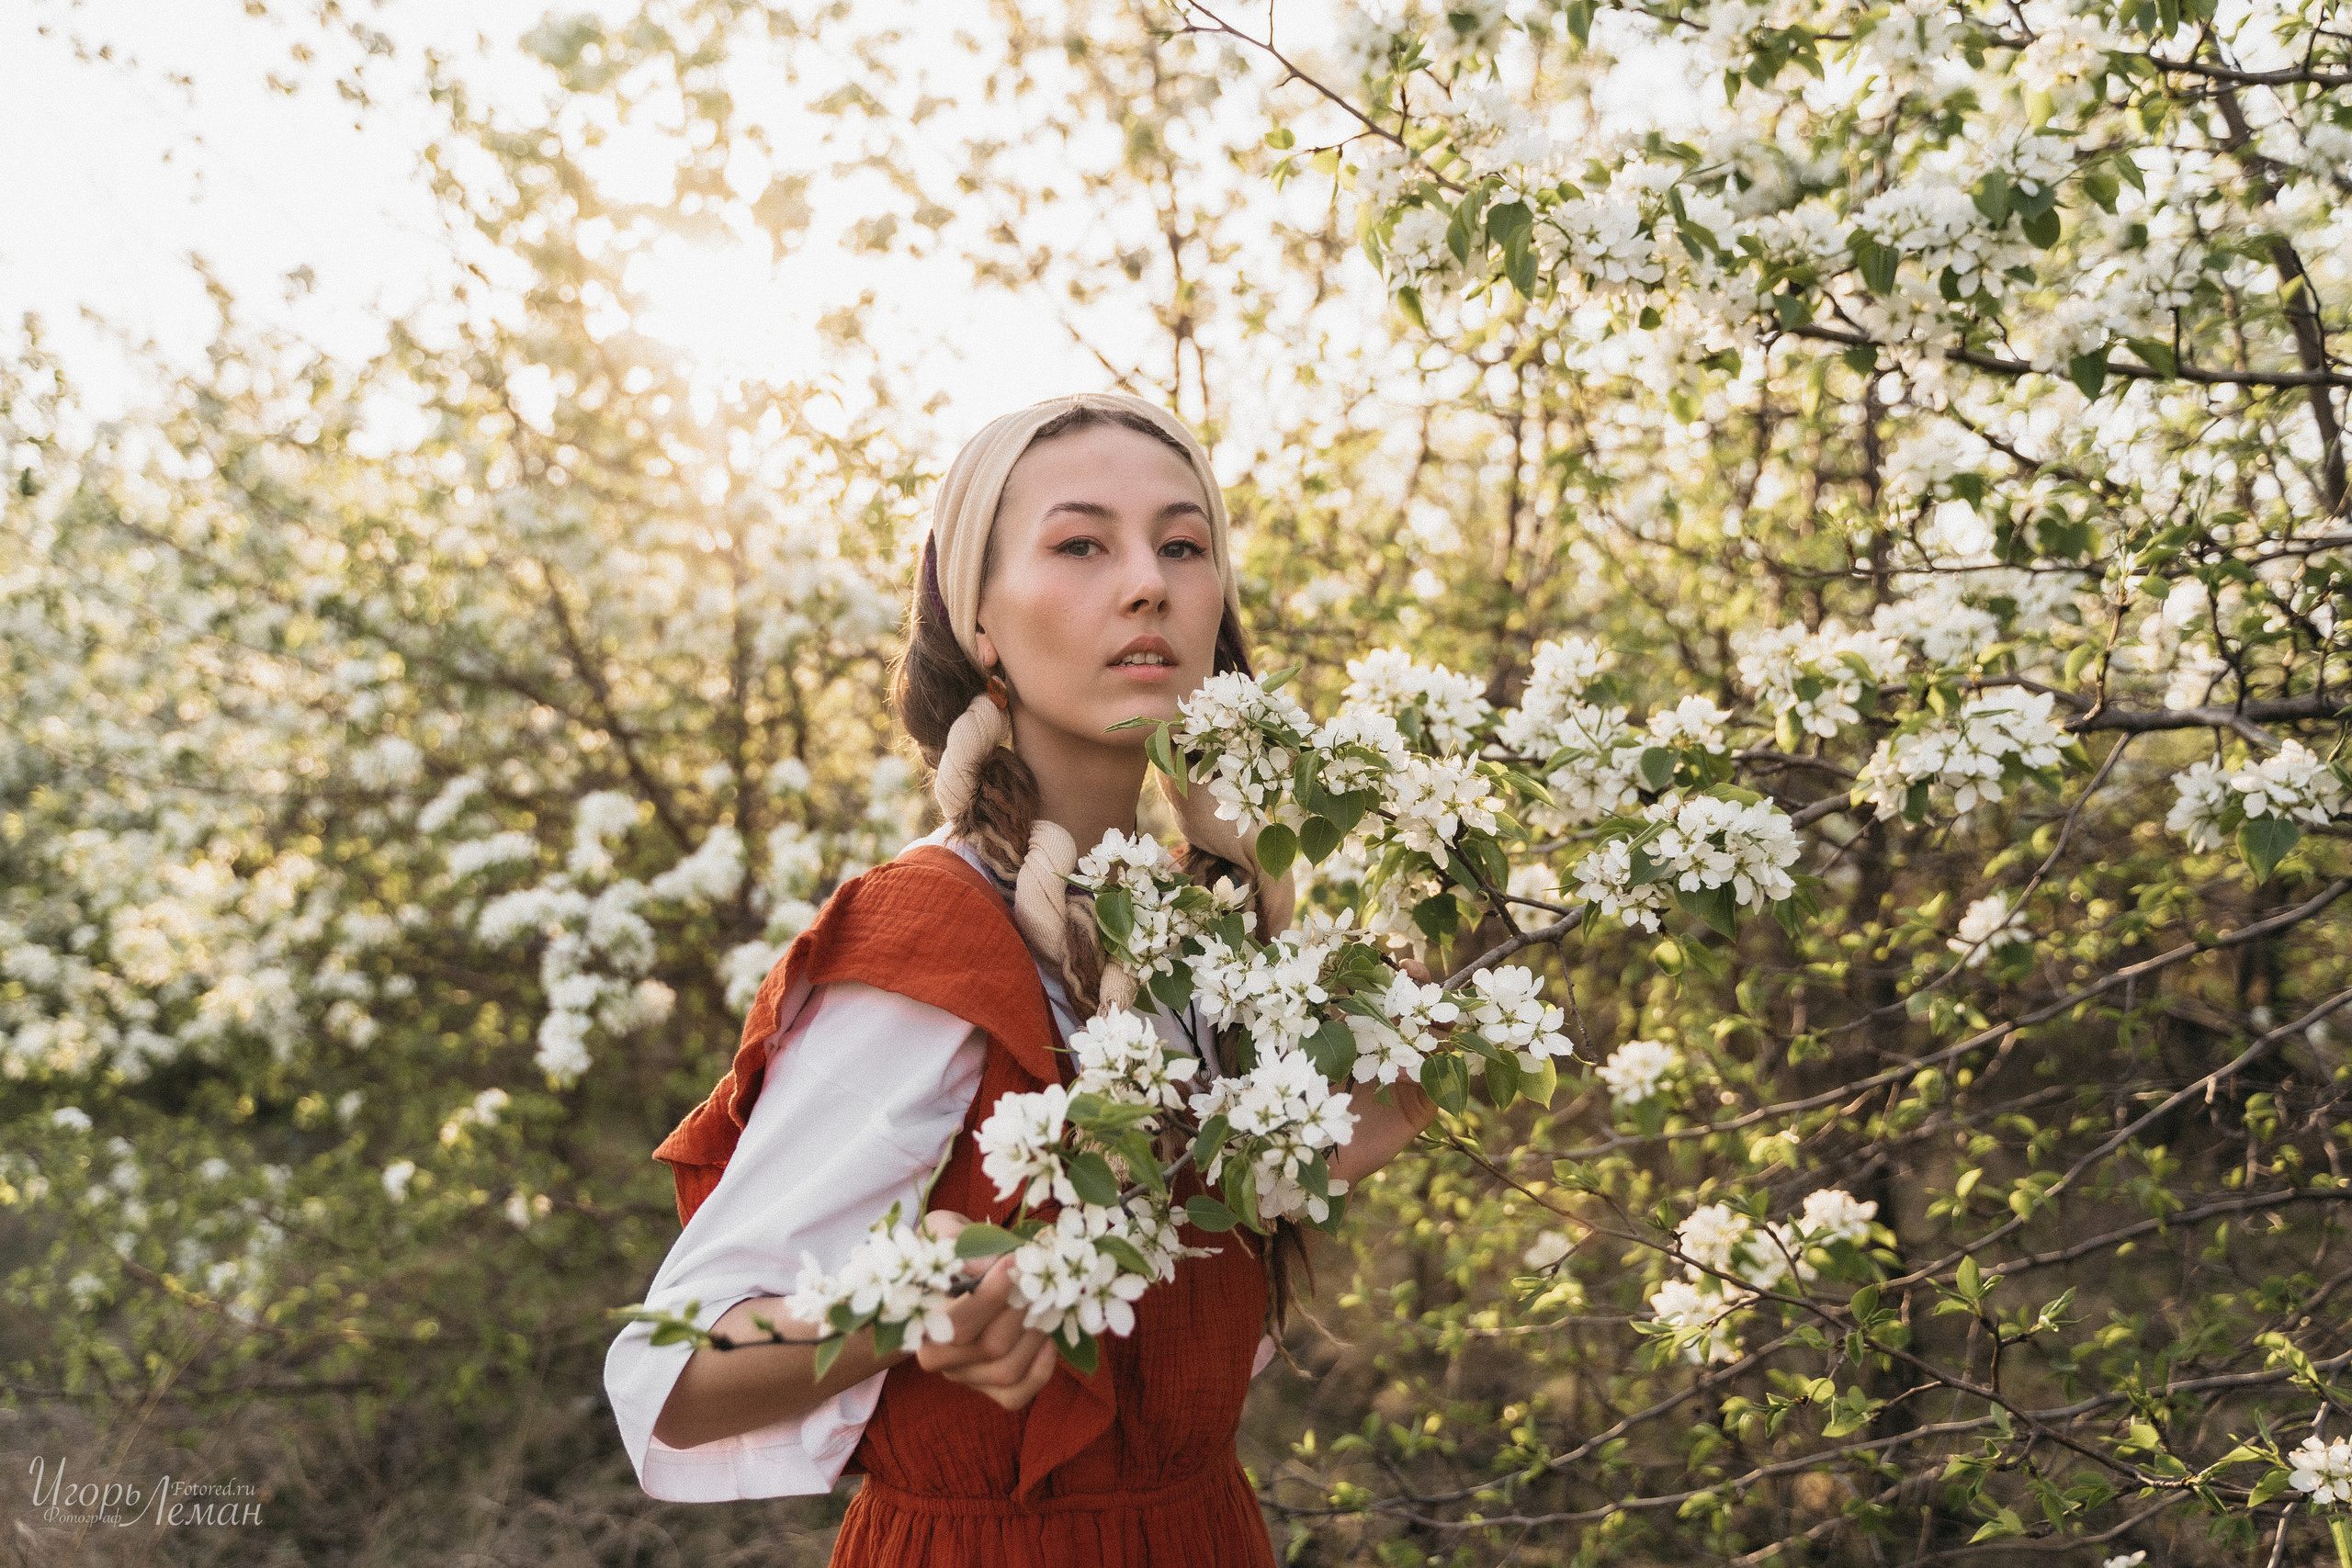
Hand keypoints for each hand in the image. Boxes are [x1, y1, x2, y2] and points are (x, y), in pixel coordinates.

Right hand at [910, 1210, 1059, 1410]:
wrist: (943, 1270)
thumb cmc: (945, 1248)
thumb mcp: (943, 1232)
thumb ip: (959, 1244)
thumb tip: (990, 1264)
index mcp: (918, 1322)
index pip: (958, 1325)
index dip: (991, 1296)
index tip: (1014, 1261)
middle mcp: (937, 1357)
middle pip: (990, 1346)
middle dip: (1023, 1309)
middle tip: (1040, 1277)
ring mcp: (964, 1375)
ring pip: (1007, 1370)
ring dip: (1037, 1333)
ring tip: (1048, 1300)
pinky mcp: (987, 1387)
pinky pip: (1016, 1394)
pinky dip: (1040, 1370)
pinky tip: (1049, 1338)